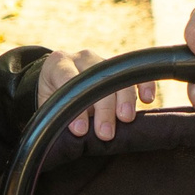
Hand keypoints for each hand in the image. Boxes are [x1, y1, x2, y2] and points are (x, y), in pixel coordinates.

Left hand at [37, 49, 156, 142]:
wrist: (60, 81)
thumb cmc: (53, 98)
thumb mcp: (47, 105)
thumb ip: (56, 115)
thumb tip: (74, 135)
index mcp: (59, 64)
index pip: (67, 79)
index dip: (75, 105)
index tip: (80, 130)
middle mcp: (82, 58)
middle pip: (97, 80)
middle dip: (103, 109)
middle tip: (105, 133)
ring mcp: (103, 62)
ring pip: (118, 77)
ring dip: (124, 99)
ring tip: (126, 120)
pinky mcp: (120, 69)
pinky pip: (135, 73)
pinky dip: (144, 84)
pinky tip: (147, 99)